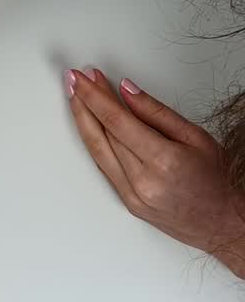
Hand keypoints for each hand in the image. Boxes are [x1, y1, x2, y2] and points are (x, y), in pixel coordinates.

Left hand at [66, 68, 244, 276]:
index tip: (82, 78)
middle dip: (86, 103)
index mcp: (164, 162)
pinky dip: (94, 144)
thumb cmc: (218, 180)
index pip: (117, 121)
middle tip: (75, 80)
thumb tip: (126, 90)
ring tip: (76, 98)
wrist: (225, 223)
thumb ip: (156, 112)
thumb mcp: (195, 136)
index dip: (95, 96)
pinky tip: (87, 126)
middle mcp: (144, 182)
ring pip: (97, 151)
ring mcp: (133, 196)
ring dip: (83, 121)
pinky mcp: (128, 203)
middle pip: (104, 133)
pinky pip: (104, 167)